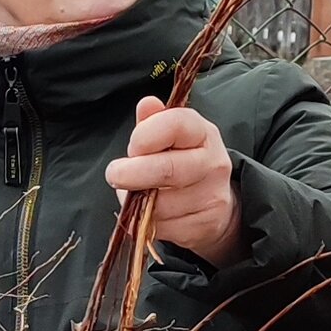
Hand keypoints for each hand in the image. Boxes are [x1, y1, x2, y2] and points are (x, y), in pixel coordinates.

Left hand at [105, 96, 245, 267]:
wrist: (217, 206)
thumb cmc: (184, 163)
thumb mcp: (173, 137)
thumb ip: (155, 122)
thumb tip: (146, 104)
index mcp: (203, 133)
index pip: (176, 125)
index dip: (145, 135)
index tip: (132, 146)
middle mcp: (212, 164)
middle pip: (168, 169)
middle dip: (133, 173)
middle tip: (114, 174)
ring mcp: (210, 197)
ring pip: (160, 204)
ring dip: (138, 201)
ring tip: (138, 194)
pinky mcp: (202, 226)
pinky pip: (161, 227)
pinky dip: (146, 222)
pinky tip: (151, 212)